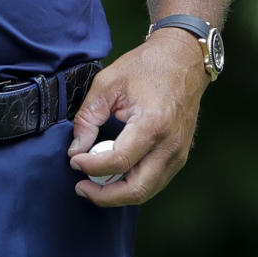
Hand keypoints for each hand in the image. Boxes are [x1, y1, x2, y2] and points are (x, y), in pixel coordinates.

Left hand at [67, 30, 208, 206]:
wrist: (182, 60)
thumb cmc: (146, 67)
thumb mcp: (107, 83)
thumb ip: (88, 118)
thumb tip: (76, 149)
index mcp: (152, 124)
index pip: (119, 161)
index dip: (91, 167)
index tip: (74, 160)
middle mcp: (169, 145)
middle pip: (136, 189)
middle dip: (104, 196)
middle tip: (82, 187)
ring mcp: (178, 153)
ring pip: (147, 191)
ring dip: (117, 194)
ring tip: (93, 183)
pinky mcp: (179, 155)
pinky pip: (154, 182)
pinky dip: (132, 184)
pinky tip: (113, 175)